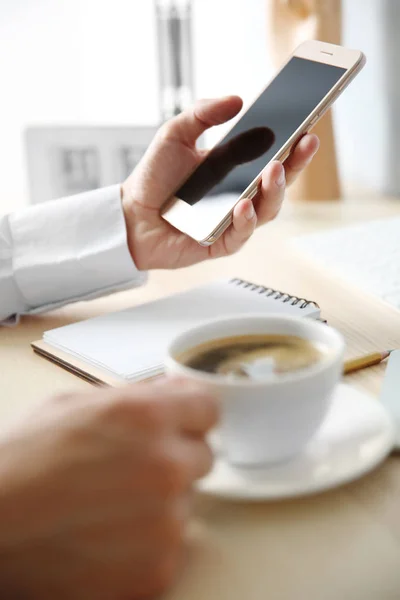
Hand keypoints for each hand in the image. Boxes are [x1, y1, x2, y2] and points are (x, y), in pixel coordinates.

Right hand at [0, 380, 217, 599]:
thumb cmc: (20, 463)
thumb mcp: (73, 405)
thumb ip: (137, 395)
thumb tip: (176, 392)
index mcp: (147, 416)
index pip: (208, 409)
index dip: (189, 416)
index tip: (178, 425)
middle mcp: (165, 466)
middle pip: (202, 457)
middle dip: (175, 458)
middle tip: (130, 469)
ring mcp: (165, 522)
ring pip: (187, 503)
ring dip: (160, 503)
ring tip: (109, 507)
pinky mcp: (157, 570)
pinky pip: (172, 546)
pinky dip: (148, 544)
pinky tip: (108, 538)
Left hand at [122, 96, 318, 269]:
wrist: (130, 215)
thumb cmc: (154, 178)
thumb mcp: (175, 134)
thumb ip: (203, 113)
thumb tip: (237, 99)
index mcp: (236, 170)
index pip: (273, 156)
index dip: (293, 143)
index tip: (309, 125)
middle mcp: (240, 195)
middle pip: (278, 183)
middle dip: (296, 163)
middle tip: (305, 142)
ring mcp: (233, 221)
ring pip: (266, 210)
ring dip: (274, 191)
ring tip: (273, 171)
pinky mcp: (220, 243)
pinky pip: (241, 235)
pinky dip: (245, 221)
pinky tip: (242, 206)